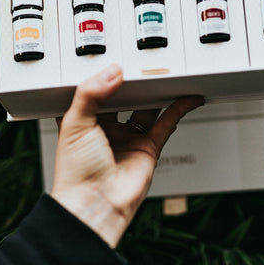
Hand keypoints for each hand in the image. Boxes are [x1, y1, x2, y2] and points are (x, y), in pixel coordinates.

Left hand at [50, 63, 203, 246]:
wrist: (94, 206)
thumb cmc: (76, 173)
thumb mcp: (75, 123)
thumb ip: (90, 93)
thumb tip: (112, 72)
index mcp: (83, 121)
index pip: (94, 90)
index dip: (103, 75)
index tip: (115, 58)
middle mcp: (106, 128)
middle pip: (124, 96)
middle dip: (133, 81)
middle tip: (142, 61)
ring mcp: (129, 138)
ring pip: (147, 107)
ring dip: (157, 91)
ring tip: (167, 72)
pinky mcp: (149, 147)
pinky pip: (167, 122)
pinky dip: (179, 108)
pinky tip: (187, 96)